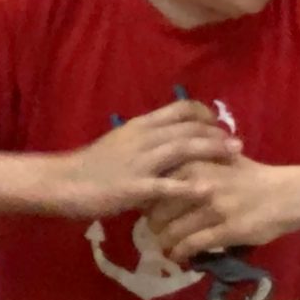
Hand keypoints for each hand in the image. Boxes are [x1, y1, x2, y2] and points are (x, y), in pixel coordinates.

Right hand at [45, 101, 239, 217]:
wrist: (62, 182)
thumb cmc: (91, 166)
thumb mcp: (120, 145)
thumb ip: (145, 142)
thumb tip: (169, 142)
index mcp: (140, 126)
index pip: (180, 109)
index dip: (204, 115)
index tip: (217, 125)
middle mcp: (143, 138)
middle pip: (188, 127)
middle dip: (217, 134)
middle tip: (237, 144)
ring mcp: (139, 162)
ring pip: (182, 149)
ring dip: (211, 151)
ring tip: (234, 157)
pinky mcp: (134, 187)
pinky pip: (167, 186)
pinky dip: (190, 187)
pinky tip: (208, 190)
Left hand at [147, 156, 299, 261]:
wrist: (289, 194)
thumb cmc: (254, 177)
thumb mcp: (221, 160)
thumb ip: (194, 164)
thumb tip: (164, 175)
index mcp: (196, 163)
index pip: (157, 183)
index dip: (146, 200)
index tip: (145, 208)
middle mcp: (201, 184)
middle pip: (158, 209)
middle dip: (152, 224)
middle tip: (152, 231)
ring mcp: (213, 208)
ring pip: (173, 230)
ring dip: (164, 242)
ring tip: (163, 246)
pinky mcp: (226, 230)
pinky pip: (192, 245)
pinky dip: (180, 253)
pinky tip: (178, 256)